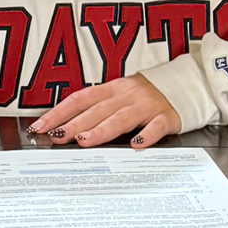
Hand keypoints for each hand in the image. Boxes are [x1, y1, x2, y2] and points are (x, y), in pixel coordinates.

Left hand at [29, 74, 181, 148]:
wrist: (187, 83)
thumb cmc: (148, 95)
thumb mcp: (121, 95)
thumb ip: (99, 110)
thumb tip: (66, 129)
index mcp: (113, 89)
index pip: (80, 99)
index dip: (59, 113)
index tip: (41, 127)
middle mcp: (128, 95)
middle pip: (98, 110)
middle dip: (75, 124)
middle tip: (57, 137)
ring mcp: (148, 105)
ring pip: (122, 117)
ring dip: (102, 130)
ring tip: (85, 141)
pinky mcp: (167, 116)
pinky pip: (156, 126)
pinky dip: (147, 135)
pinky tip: (136, 144)